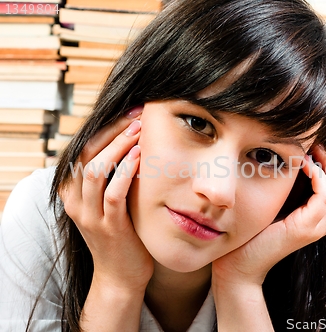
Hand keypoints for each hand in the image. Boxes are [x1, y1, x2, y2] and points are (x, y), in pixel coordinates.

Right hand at [59, 106, 153, 292]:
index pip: (84, 148)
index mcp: (73, 190)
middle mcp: (75, 200)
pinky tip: (140, 156)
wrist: (121, 275)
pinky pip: (113, 194)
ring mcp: (89, 215)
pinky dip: (125, 172)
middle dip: (113, 130)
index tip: (131, 112)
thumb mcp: (110, 200)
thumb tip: (133, 140)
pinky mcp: (108, 227)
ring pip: (96, 170)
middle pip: (87, 154)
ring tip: (140, 130)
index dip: (107, 127)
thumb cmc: (121, 232)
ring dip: (119, 146)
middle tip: (138, 115)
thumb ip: (112, 175)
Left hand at [211, 145, 325, 286]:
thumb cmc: (254, 231)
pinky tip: (302, 164)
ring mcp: (317, 226)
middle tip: (317, 146)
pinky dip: (317, 174)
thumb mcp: (277, 202)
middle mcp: (324, 221)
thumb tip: (294, 156)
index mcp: (320, 215)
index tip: (318, 147)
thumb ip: (290, 186)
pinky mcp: (305, 228)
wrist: (240, 264)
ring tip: (311, 152)